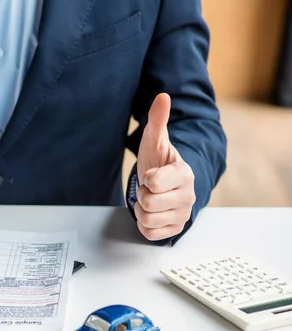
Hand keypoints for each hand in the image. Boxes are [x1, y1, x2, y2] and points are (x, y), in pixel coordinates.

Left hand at [135, 93, 195, 240]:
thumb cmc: (159, 161)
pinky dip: (144, 225)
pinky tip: (152, 213)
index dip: (146, 178)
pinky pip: (149, 234)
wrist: (166, 184)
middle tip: (150, 188)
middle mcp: (188, 196)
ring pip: (146, 220)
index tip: (153, 174)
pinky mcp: (175, 230)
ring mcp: (183, 215)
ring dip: (141, 210)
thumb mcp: (155, 141)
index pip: (154, 182)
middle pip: (148, 203)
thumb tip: (162, 96)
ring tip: (150, 199)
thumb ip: (158, 121)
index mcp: (184, 174)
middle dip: (142, 195)